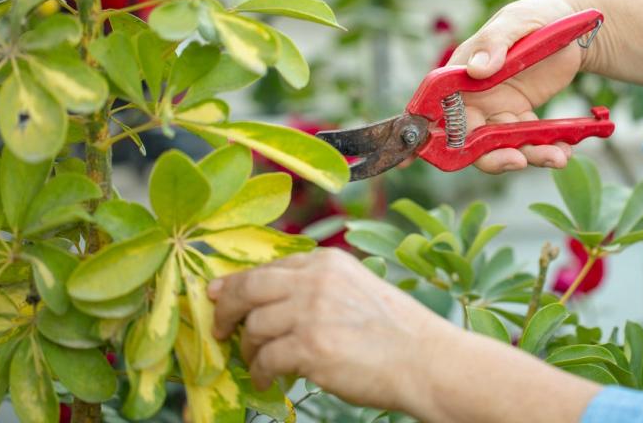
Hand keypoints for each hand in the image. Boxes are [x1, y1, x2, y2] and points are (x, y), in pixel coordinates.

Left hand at [208, 248, 453, 411]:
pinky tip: (270, 380)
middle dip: (226, 310)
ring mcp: (311, 313)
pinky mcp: (310, 347)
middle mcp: (316, 281)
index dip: (236, 283)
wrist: (424, 359)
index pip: (267, 267)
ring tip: (258, 364)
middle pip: (248, 289)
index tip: (219, 295)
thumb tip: (267, 300)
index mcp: (327, 263)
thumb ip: (316, 286)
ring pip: (254, 328)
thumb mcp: (355, 288)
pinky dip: (262, 373)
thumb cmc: (394, 330)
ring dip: (250, 350)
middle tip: (220, 329)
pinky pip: (266, 360)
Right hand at [447, 0, 594, 172]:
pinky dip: (546, 148)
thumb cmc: (535, 16)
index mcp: (461, 74)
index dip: (435, 135)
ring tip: (558, 156)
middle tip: (519, 159)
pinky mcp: (521, 117)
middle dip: (494, 155)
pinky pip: (528, 141)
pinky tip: (565, 148)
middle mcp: (474, 97)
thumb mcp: (517, 22)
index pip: (438, 108)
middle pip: (471, 139)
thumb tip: (476, 69)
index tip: (438, 156)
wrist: (570, 26)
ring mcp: (497, 110)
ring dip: (528, 155)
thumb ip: (495, 43)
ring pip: (503, 145)